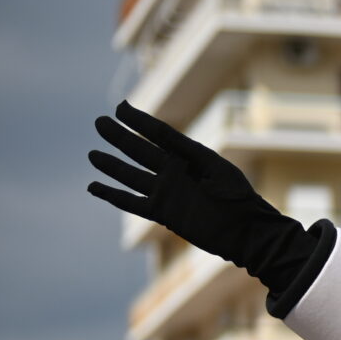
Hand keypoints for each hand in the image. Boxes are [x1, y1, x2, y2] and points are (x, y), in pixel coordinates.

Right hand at [87, 102, 306, 280]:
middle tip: (100, 122)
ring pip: (132, 176)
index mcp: (189, 157)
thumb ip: (185, 149)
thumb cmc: (237, 197)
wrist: (247, 232)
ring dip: (113, 166)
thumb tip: (159, 132)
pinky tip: (95, 187)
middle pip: (140, 151)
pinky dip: (113, 196)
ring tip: (93, 154)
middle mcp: (175, 172)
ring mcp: (167, 192)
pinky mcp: (163, 213)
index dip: (140, 121)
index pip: (159, 134)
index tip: (121, 107)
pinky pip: (132, 203)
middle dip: (120, 137)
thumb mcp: (212, 167)